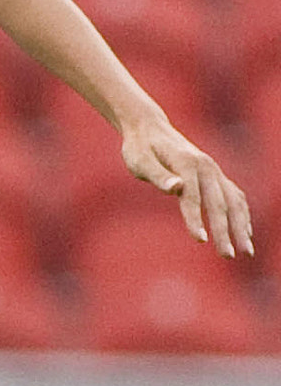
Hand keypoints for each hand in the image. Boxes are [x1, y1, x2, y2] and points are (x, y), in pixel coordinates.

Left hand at [121, 118, 255, 258]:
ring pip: (234, 202)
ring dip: (241, 227)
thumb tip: (177, 187)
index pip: (193, 197)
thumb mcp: (139, 161)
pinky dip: (242, 216)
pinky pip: (235, 197)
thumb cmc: (139, 149)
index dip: (195, 219)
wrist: (149, 129)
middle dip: (225, 231)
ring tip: (246, 252)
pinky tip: (245, 234)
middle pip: (219, 203)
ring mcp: (214, 171)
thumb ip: (158, 175)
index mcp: (187, 163)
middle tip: (228, 256)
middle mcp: (207, 167)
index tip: (199, 240)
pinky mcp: (216, 175)